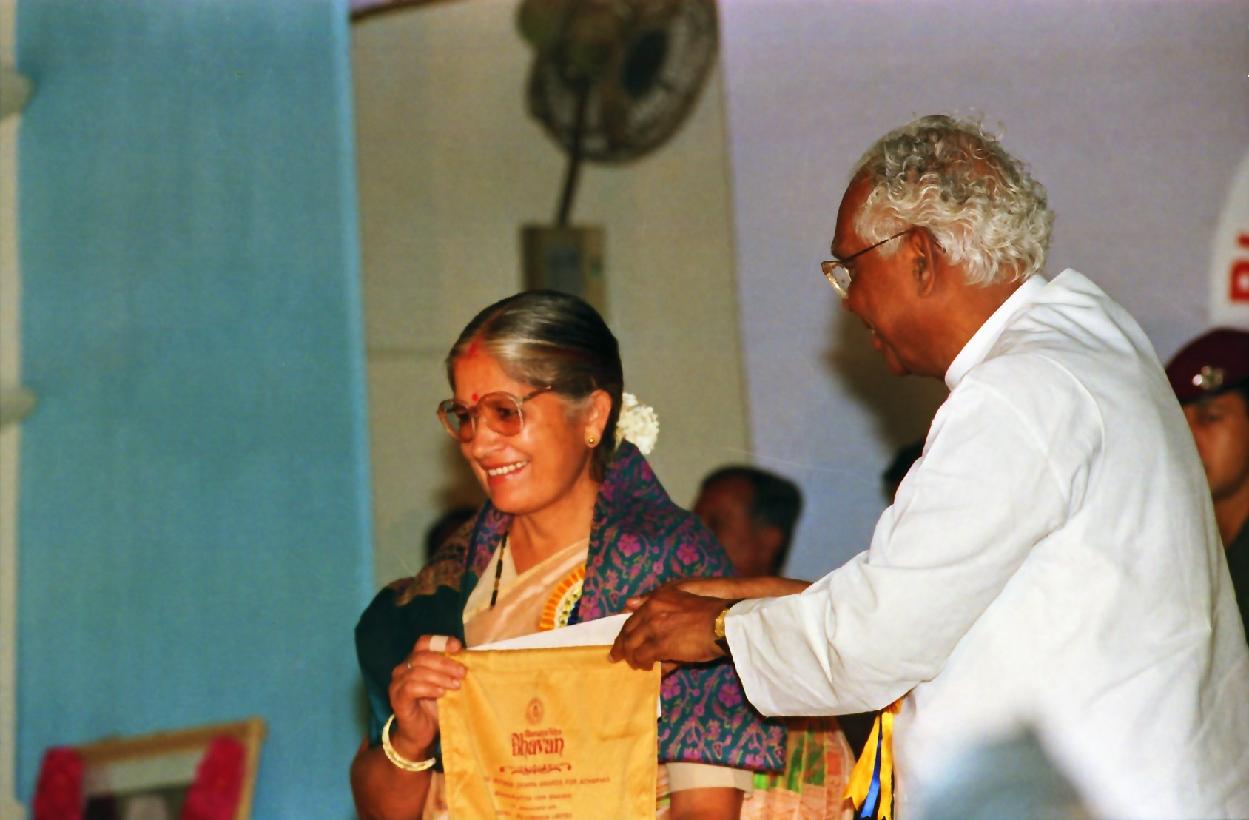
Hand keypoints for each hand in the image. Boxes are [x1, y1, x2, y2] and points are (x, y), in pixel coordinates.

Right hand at [387, 635, 465, 757]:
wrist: (421, 734)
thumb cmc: (435, 708)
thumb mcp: (446, 685)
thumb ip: (452, 671)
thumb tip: (471, 657)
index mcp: (414, 661)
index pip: (424, 642)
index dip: (441, 641)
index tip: (458, 647)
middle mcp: (402, 669)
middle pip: (422, 656)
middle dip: (445, 662)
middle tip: (463, 672)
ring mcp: (397, 684)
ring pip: (417, 671)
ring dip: (440, 677)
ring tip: (456, 685)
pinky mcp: (397, 699)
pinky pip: (411, 688)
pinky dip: (428, 688)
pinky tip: (441, 693)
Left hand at [610, 583, 728, 670]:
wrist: (722, 623)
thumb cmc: (708, 610)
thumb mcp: (681, 594)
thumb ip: (656, 599)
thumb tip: (629, 603)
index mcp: (657, 598)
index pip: (632, 618)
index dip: (625, 632)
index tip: (620, 641)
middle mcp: (651, 611)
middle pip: (628, 632)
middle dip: (622, 647)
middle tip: (617, 657)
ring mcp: (655, 628)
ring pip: (633, 647)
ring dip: (633, 658)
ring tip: (636, 665)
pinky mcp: (661, 645)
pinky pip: (645, 658)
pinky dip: (645, 665)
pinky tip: (648, 669)